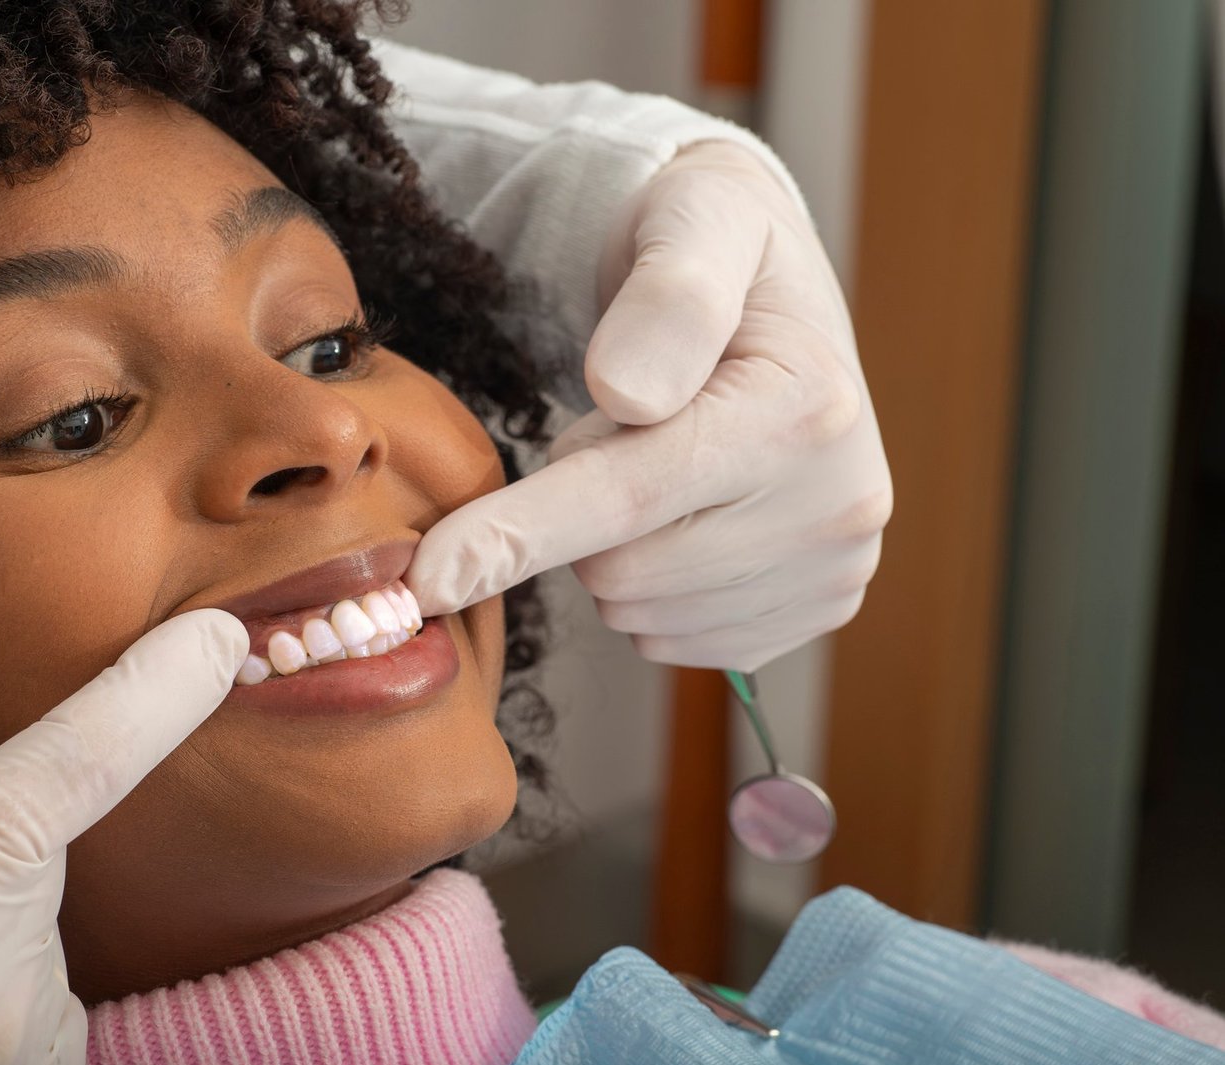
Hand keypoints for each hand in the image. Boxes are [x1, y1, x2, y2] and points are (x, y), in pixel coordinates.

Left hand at [407, 140, 890, 670]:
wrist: (768, 284)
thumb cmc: (710, 240)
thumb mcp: (692, 216)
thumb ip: (664, 298)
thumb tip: (625, 394)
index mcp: (808, 410)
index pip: (628, 494)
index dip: (514, 533)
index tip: (427, 578)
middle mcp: (841, 506)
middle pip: (621, 573)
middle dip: (579, 512)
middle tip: (619, 427)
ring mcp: (835, 570)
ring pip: (639, 614)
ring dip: (612, 549)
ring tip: (660, 461)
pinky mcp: (815, 612)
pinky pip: (674, 642)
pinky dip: (650, 591)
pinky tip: (684, 518)